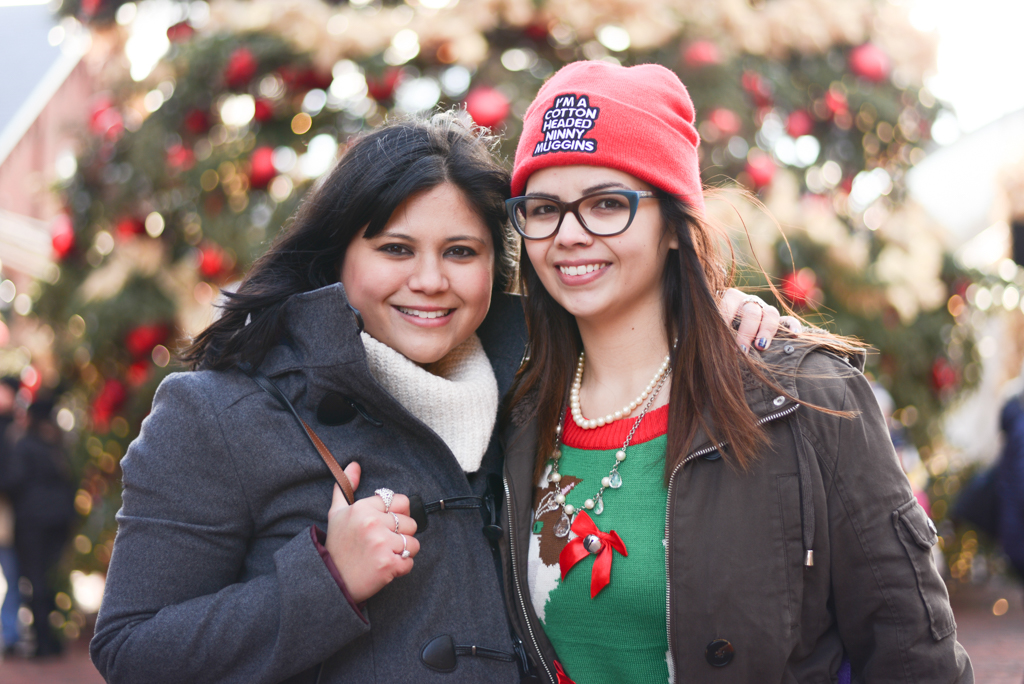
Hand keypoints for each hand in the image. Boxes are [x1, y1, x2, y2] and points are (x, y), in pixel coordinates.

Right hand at [324, 462, 419, 603]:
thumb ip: (346, 486)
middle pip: (410, 523)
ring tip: (383, 555)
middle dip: (400, 535)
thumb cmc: (336, 546)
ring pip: (413, 543)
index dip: (397, 515)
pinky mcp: (388, 564)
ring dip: (403, 552)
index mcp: (363, 508)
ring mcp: (381, 544)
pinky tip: (385, 568)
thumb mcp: (336, 513)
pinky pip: (410, 562)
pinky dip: (401, 568)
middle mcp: (373, 523)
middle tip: (382, 544)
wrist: (330, 580)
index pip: (401, 502)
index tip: (385, 526)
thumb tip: (355, 464)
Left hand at [718, 289, 799, 351]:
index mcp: (731, 299)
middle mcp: (749, 302)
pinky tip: (794, 334)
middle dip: (746, 332)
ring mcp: (765, 311)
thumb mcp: (715, 329)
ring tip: (760, 347)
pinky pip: (789, 320)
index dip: (725, 321)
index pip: (728, 303)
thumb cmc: (720, 334)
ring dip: (766, 331)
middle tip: (742, 350)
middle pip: (751, 311)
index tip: (721, 338)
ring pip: (771, 314)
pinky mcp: (780, 322)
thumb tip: (715, 346)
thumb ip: (716, 332)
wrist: (736, 339)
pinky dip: (792, 326)